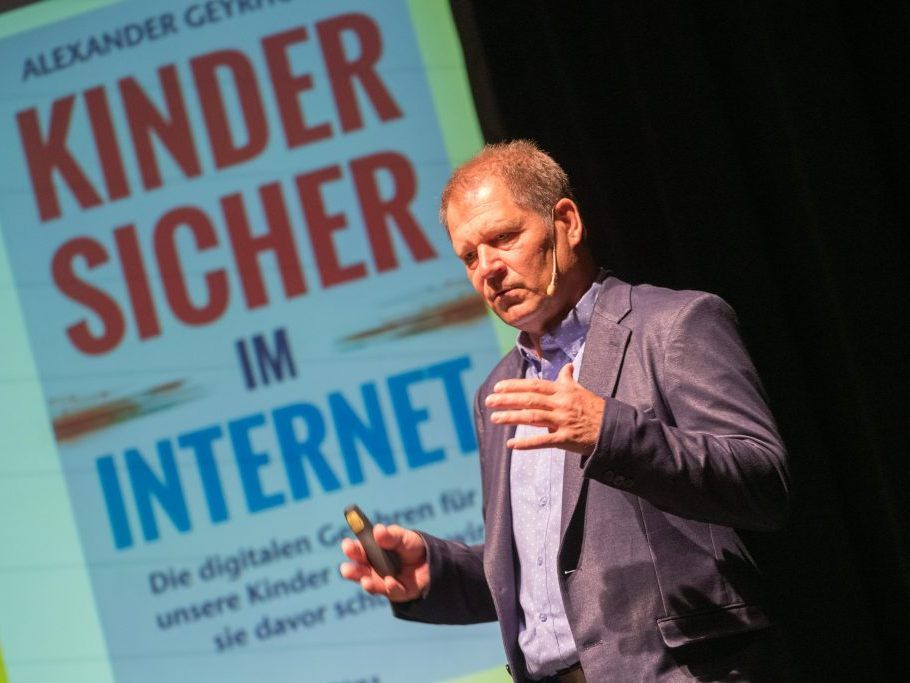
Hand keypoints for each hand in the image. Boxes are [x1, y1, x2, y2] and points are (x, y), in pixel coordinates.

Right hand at [339, 523, 428, 601]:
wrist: (431, 562)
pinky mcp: (397, 592)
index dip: (350, 549)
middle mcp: (372, 569)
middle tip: (346, 569)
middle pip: (358, 571)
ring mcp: (383, 582)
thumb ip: (391, 535)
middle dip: (352, 571)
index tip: (347, 545)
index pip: (357, 551)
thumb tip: (378, 530)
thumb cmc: (411, 546)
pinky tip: (390, 581)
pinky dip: (391, 587)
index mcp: (370, 552)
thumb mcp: (403, 537)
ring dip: (367, 584)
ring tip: (365, 581)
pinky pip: (392, 592)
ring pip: (371, 585)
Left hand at [485, 362, 604, 453]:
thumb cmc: (595, 409)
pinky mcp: (566, 439)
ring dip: (511, 417)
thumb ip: (569, 380)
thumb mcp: (582, 391)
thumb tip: (567, 366)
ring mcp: (563, 421)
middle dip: (507, 399)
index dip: (515, 386)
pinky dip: (526, 444)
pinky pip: (543, 441)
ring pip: (532, 417)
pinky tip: (511, 444)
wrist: (613, 429)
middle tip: (489, 401)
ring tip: (495, 418)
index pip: (534, 386)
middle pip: (529, 399)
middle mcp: (561, 404)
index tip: (498, 387)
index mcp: (562, 391)